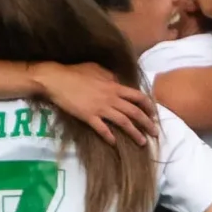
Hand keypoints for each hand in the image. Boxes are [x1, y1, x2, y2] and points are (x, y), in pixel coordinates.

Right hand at [40, 62, 157, 145]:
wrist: (56, 79)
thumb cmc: (75, 72)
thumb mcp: (97, 69)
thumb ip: (109, 76)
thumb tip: (117, 80)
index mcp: (114, 86)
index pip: (138, 97)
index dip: (148, 106)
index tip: (154, 114)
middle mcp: (111, 98)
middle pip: (134, 112)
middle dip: (147, 123)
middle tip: (155, 133)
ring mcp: (100, 108)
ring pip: (123, 122)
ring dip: (134, 133)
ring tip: (142, 142)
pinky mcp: (88, 117)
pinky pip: (102, 129)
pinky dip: (109, 136)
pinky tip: (114, 143)